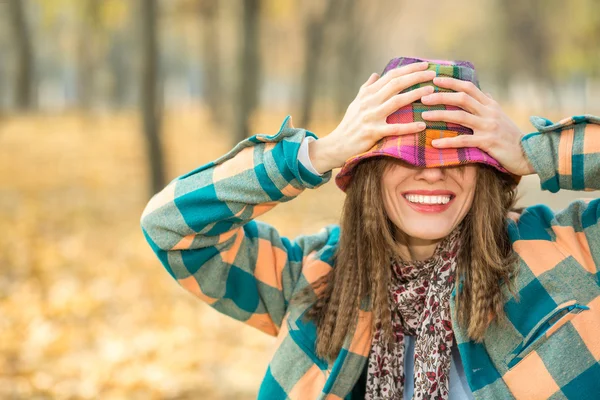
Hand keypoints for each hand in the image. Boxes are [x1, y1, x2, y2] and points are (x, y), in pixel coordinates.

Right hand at [308, 62, 435, 173]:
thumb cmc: (349, 125)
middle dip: (416, 76)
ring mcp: (370, 117)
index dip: (409, 68)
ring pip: (397, 101)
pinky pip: (394, 128)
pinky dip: (409, 127)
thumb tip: (376, 74)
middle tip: (433, 73)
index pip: (391, 76)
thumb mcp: (355, 104)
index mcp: (367, 93)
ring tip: (431, 91)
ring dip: (415, 94)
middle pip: (396, 84)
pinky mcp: (372, 133)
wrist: (336, 145)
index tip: (425, 64)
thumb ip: (366, 88)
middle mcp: (369, 102)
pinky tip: (423, 125)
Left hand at [419, 77, 535, 176]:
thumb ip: (490, 105)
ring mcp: (488, 127)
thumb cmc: (511, 136)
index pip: (469, 87)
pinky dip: (448, 141)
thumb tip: (484, 92)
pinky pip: (464, 140)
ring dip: (440, 115)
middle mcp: (489, 112)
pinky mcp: (488, 142)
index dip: (452, 82)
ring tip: (424, 116)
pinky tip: (435, 143)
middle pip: (462, 98)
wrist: (529, 154)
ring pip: (460, 116)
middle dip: (441, 96)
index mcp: (490, 104)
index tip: (435, 79)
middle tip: (423, 96)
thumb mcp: (501, 116)